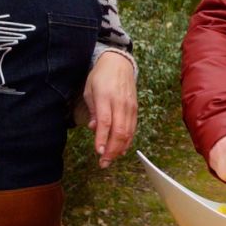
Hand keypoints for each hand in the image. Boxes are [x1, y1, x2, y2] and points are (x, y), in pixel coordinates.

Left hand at [81, 51, 136, 166]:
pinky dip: (127, 141)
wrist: (119, 63)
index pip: (105, 122)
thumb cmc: (100, 77)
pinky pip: (132, 128)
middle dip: (112, 149)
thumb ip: (92, 110)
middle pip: (119, 131)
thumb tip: (93, 128)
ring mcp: (130, 106)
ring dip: (119, 148)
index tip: (98, 152)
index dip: (102, 138)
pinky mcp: (135, 109)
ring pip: (127, 132)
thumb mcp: (89, 90)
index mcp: (106, 97)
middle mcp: (120, 103)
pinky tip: (121, 150)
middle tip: (103, 162)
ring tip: (110, 159)